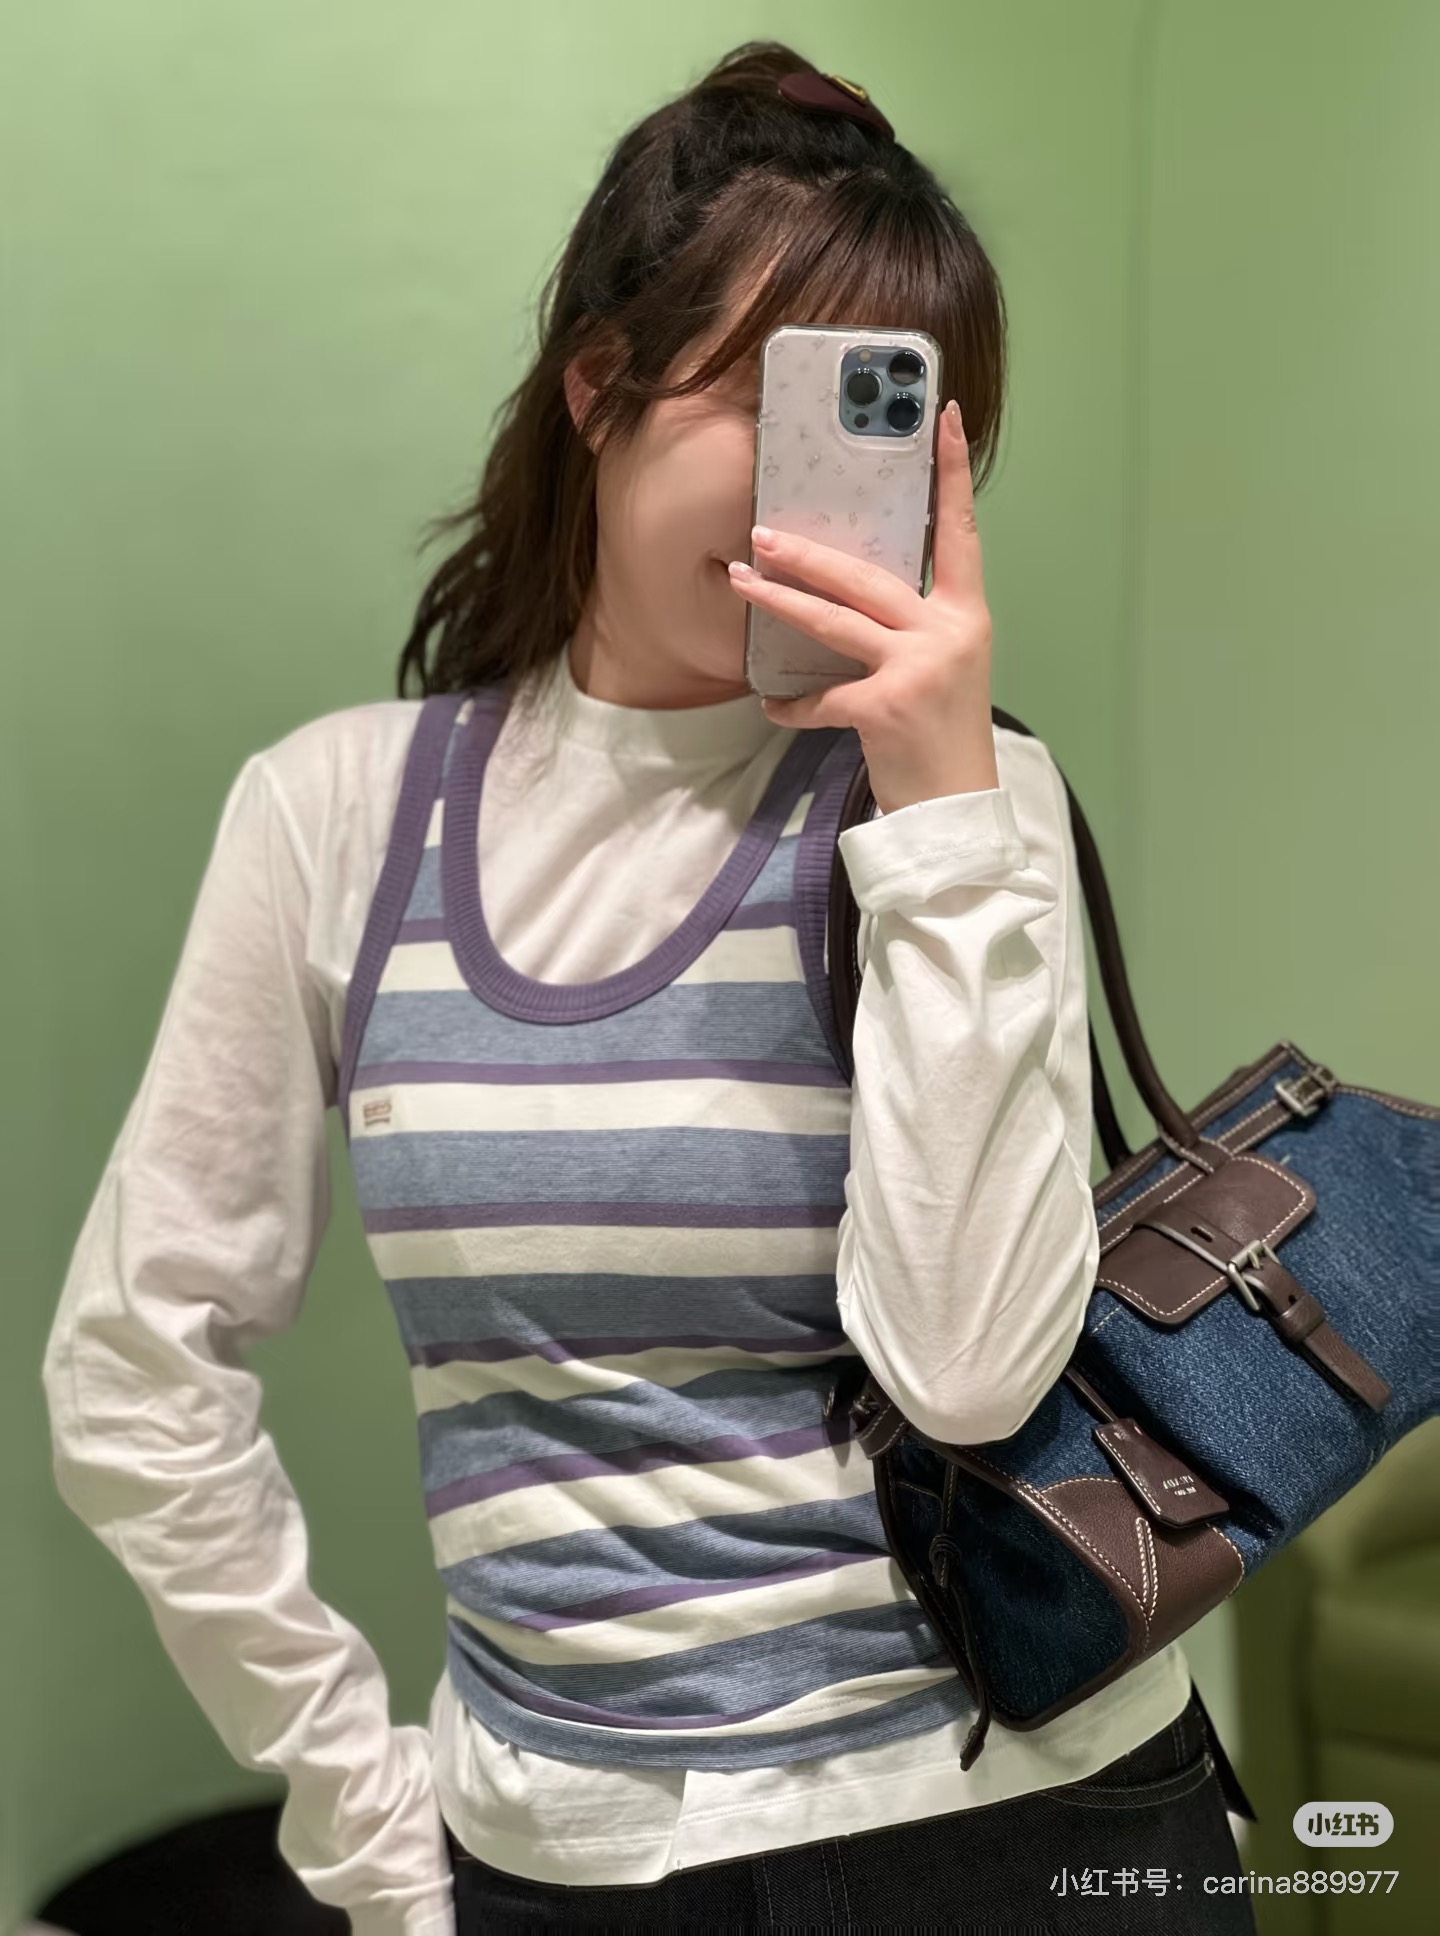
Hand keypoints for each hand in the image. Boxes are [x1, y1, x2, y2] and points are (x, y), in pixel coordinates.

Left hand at [727, 398, 999, 814]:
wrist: (957, 810)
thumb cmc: (944, 736)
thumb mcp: (944, 669)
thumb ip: (912, 626)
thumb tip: (853, 590)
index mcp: (965, 616)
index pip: (960, 533)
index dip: (950, 474)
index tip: (939, 418)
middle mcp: (946, 634)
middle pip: (867, 576)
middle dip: (808, 554)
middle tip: (762, 532)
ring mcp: (916, 669)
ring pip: (834, 621)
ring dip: (779, 602)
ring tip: (740, 581)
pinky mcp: (884, 707)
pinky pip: (821, 697)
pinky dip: (793, 705)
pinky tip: (774, 706)